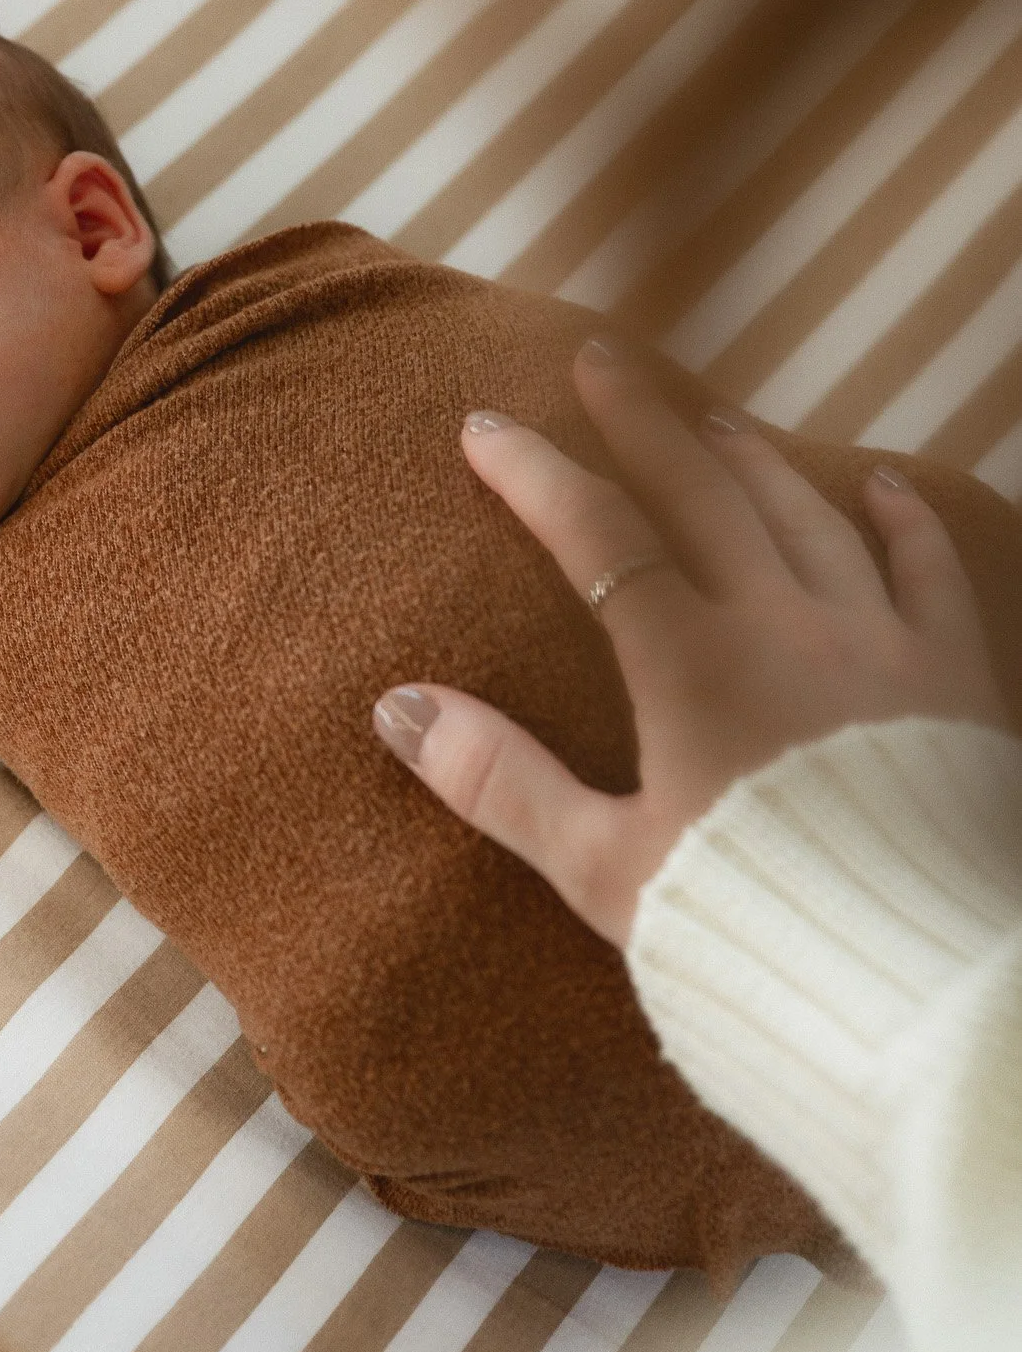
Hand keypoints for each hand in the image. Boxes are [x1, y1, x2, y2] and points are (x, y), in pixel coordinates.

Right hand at [374, 339, 1011, 948]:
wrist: (918, 989)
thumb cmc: (749, 937)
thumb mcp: (604, 872)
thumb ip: (502, 782)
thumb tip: (397, 706)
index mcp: (693, 668)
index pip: (598, 536)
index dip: (536, 473)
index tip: (483, 424)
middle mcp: (789, 629)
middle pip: (704, 493)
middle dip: (642, 422)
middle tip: (601, 363)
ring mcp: (880, 646)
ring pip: (810, 515)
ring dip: (755, 458)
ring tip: (715, 418)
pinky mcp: (954, 683)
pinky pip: (928, 571)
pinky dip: (900, 519)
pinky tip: (879, 487)